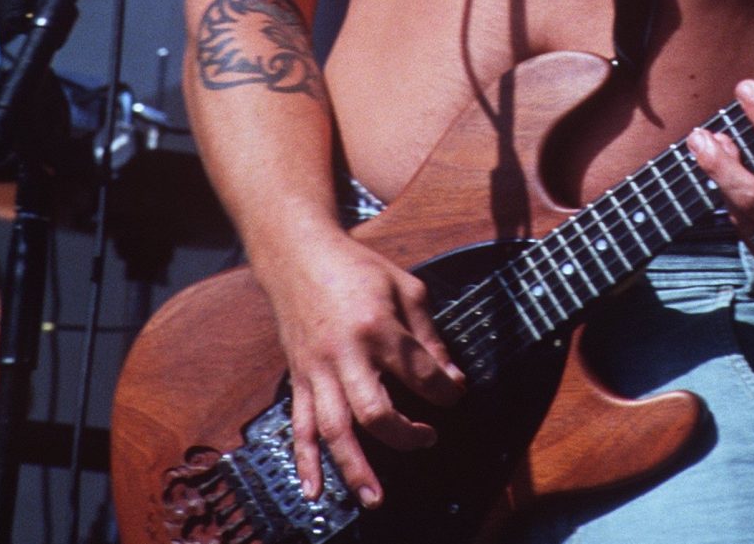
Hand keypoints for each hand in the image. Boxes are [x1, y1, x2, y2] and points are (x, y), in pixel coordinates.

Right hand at [255, 226, 464, 508]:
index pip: (419, 372)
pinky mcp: (298, 379)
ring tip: (374, 497)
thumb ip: (429, 334)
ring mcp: (317, 370)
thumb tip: (452, 378)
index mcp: (377, 326)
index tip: (455, 395)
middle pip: (374, 411)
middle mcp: (345, 354)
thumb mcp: (406, 287)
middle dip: (404, 436)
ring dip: (354, 467)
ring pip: (334, 429)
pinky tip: (314, 490)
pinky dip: (305, 461)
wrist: (299, 256)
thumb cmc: (357, 268)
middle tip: (427, 440)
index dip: (444, 390)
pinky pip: (299, 426)